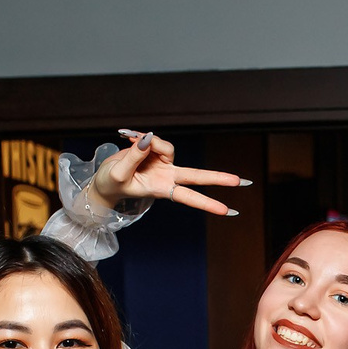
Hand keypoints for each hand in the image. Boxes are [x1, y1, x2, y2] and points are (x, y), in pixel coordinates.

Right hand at [88, 129, 248, 217]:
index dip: (207, 203)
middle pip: (197, 176)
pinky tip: (128, 138)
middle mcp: (167, 176)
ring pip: (166, 147)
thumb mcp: (119, 173)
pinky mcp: (156, 150)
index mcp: (161, 189)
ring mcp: (163, 163)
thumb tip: (148, 138)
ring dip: (150, 142)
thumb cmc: (112, 183)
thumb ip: (134, 156)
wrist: (104, 180)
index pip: (189, 196)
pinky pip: (154, 139)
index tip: (227, 211)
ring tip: (130, 142)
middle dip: (218, 178)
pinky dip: (140, 137)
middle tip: (242, 182)